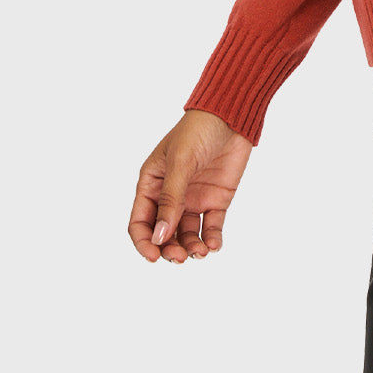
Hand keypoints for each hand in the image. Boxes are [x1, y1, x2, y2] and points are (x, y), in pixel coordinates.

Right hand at [128, 108, 253, 262]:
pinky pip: (211, 226)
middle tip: (180, 256)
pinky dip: (212, 239)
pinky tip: (214, 245)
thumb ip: (170, 199)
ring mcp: (193, 198)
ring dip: (191, 247)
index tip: (154, 256)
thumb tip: (159, 236)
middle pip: (163, 233)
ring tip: (201, 252)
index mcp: (152, 183)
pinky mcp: (215, 199)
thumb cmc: (198, 130)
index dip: (144, 242)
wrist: (232, 116)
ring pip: (186, 234)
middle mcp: (170, 195)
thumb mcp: (180, 163)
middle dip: (169, 249)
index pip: (140, 221)